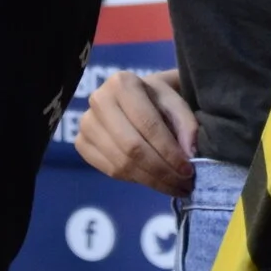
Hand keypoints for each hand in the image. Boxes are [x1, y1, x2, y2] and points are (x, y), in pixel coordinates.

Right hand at [73, 69, 198, 194]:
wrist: (137, 97)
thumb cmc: (159, 97)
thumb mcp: (177, 101)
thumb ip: (186, 124)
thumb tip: (189, 153)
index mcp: (122, 83)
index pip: (148, 125)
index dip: (169, 151)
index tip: (188, 169)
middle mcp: (98, 100)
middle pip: (132, 148)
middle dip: (161, 171)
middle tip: (183, 184)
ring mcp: (86, 124)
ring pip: (120, 164)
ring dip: (151, 181)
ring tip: (173, 187)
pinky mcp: (82, 143)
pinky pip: (110, 170)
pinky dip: (135, 180)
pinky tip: (153, 181)